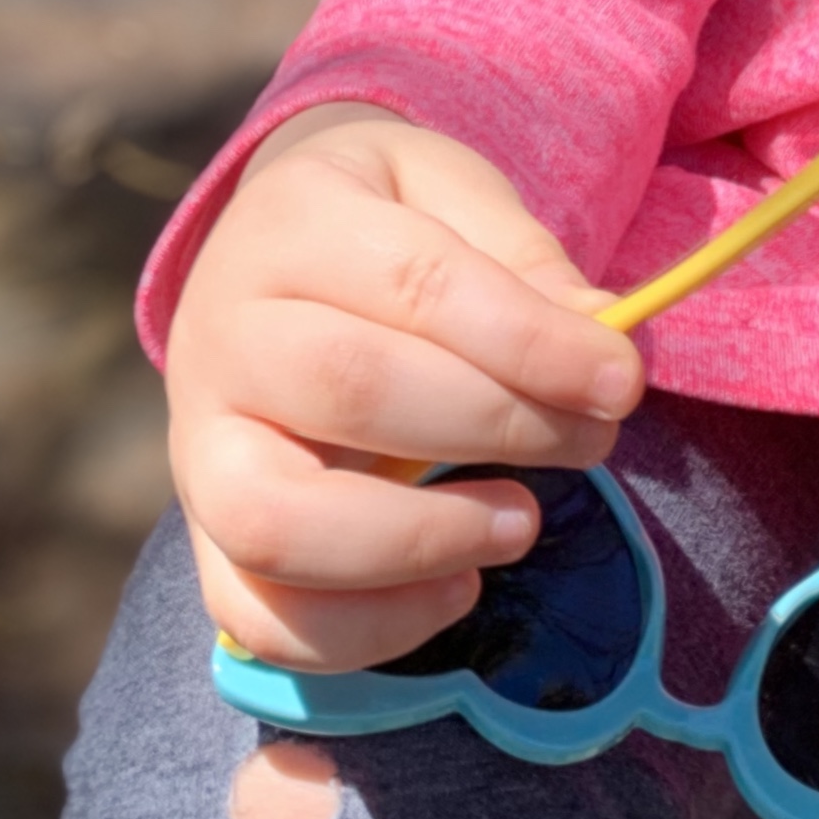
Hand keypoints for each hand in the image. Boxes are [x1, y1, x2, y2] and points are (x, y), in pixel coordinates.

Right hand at [165, 104, 640, 674]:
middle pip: (355, 392)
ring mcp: (197, 444)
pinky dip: (363, 629)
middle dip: (498, 427)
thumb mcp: (451, 189)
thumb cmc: (381, 219)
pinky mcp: (206, 535)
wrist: (266, 246)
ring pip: (278, 520)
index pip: (417, 286)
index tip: (621, 381)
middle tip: (593, 440)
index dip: (529, 342)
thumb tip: (600, 339)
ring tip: (521, 523)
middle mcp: (224, 332)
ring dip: (420, 541)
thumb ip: (523, 257)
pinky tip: (456, 590)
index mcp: (295, 221)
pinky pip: (256, 614)